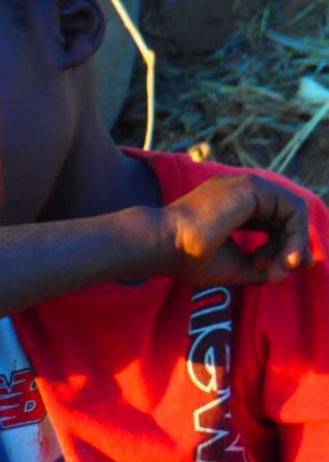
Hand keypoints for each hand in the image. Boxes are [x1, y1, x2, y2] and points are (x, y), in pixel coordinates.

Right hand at [161, 174, 311, 285]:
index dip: (283, 248)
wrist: (164, 245)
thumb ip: (258, 265)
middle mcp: (240, 192)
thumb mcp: (232, 266)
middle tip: (282, 273)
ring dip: (295, 244)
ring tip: (283, 267)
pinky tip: (285, 255)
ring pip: (292, 212)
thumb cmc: (187, 257)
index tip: (276, 274)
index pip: (271, 223)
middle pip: (284, 217)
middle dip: (293, 247)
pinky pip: (293, 208)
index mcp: (232, 207)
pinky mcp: (251, 188)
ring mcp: (245, 186)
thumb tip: (281, 271)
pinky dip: (297, 234)